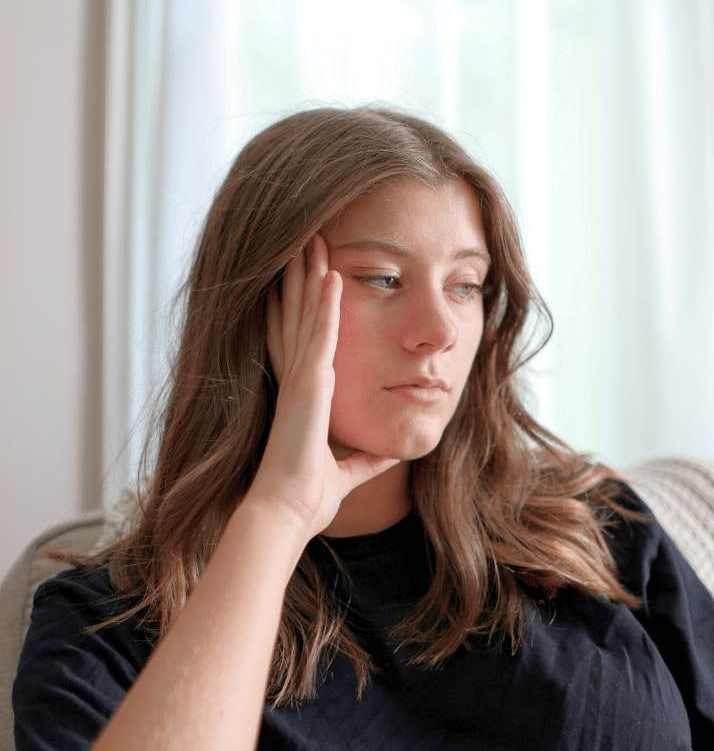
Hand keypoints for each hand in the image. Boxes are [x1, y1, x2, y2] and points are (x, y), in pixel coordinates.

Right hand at [246, 233, 400, 539]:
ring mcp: (300, 379)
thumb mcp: (347, 471)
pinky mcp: (307, 385)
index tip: (307, 277)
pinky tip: (331, 276)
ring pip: (306, 316)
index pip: (304, 340)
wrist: (287, 511)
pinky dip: (325, 305)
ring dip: (311, 277)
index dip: (302, 306)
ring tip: (316, 240)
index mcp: (303, 397)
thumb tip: (389, 455)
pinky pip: (320, 336)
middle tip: (306, 239)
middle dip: (301, 277)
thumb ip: (365, 459)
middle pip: (299, 315)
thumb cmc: (307, 496)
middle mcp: (297, 380)